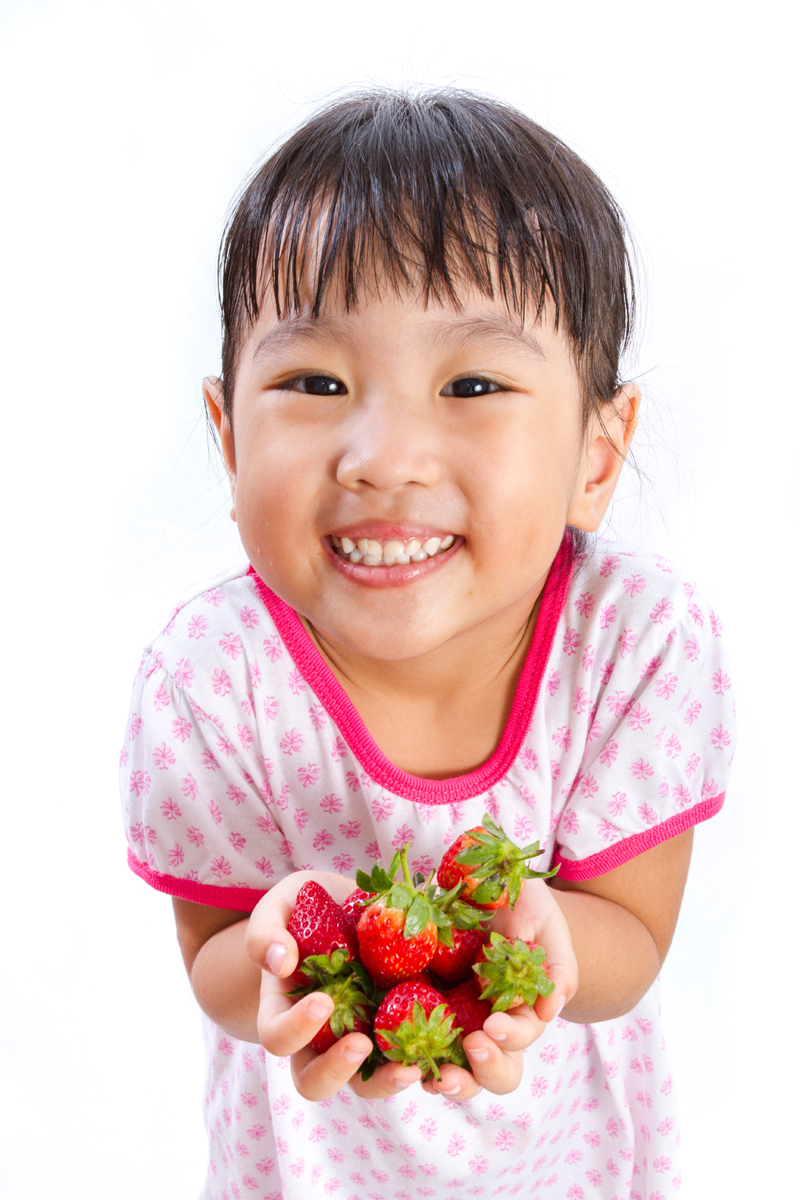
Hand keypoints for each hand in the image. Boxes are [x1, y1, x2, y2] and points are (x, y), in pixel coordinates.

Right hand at [244, 870, 423, 1101]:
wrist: (350, 904)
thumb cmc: (306, 906)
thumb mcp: (281, 905)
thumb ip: (267, 931)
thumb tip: (278, 963)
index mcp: (284, 1011)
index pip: (278, 1037)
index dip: (296, 1028)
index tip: (323, 1000)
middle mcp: (318, 1037)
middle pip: (314, 1082)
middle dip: (335, 1071)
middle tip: (360, 1043)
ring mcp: (360, 1036)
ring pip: (365, 1083)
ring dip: (385, 1083)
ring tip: (410, 1068)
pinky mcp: (397, 1028)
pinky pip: (406, 1057)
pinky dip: (423, 1059)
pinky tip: (443, 1049)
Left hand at [419, 878, 577, 1102]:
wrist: (484, 883)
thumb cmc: (522, 905)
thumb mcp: (544, 923)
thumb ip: (557, 965)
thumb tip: (550, 1008)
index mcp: (521, 1010)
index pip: (521, 1035)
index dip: (512, 1036)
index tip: (493, 1024)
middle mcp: (490, 1025)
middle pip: (497, 1071)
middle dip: (487, 1068)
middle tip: (472, 1045)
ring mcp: (456, 1022)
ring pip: (460, 1072)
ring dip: (453, 1081)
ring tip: (439, 1077)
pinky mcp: (422, 1010)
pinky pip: (418, 1047)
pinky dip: (412, 1062)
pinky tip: (404, 1064)